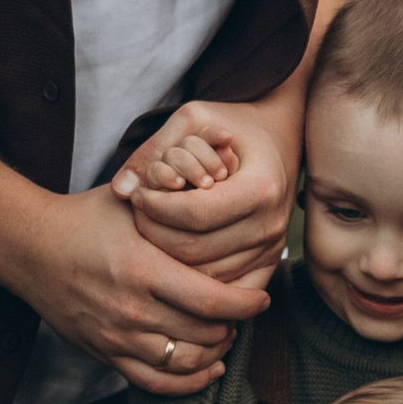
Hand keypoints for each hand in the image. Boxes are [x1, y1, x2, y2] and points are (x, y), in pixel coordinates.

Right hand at [13, 184, 259, 393]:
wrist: (30, 248)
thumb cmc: (86, 219)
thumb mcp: (133, 203)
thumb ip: (176, 208)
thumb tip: (227, 196)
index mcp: (142, 269)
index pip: (211, 300)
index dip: (246, 304)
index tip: (261, 298)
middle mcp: (131, 309)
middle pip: (204, 334)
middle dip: (234, 326)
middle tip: (243, 312)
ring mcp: (117, 337)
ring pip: (185, 362)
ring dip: (216, 353)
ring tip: (226, 335)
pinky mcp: (105, 354)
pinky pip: (155, 383)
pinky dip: (189, 383)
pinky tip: (208, 370)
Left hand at [115, 96, 296, 280]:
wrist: (281, 135)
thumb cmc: (234, 123)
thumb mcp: (194, 117)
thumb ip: (154, 147)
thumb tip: (121, 189)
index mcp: (261, 187)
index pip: (194, 214)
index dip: (156, 208)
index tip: (138, 195)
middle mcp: (271, 224)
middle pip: (195, 250)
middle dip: (155, 233)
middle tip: (138, 213)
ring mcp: (272, 248)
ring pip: (203, 274)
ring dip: (168, 256)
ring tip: (153, 227)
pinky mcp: (267, 262)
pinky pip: (222, 285)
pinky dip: (192, 276)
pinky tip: (174, 253)